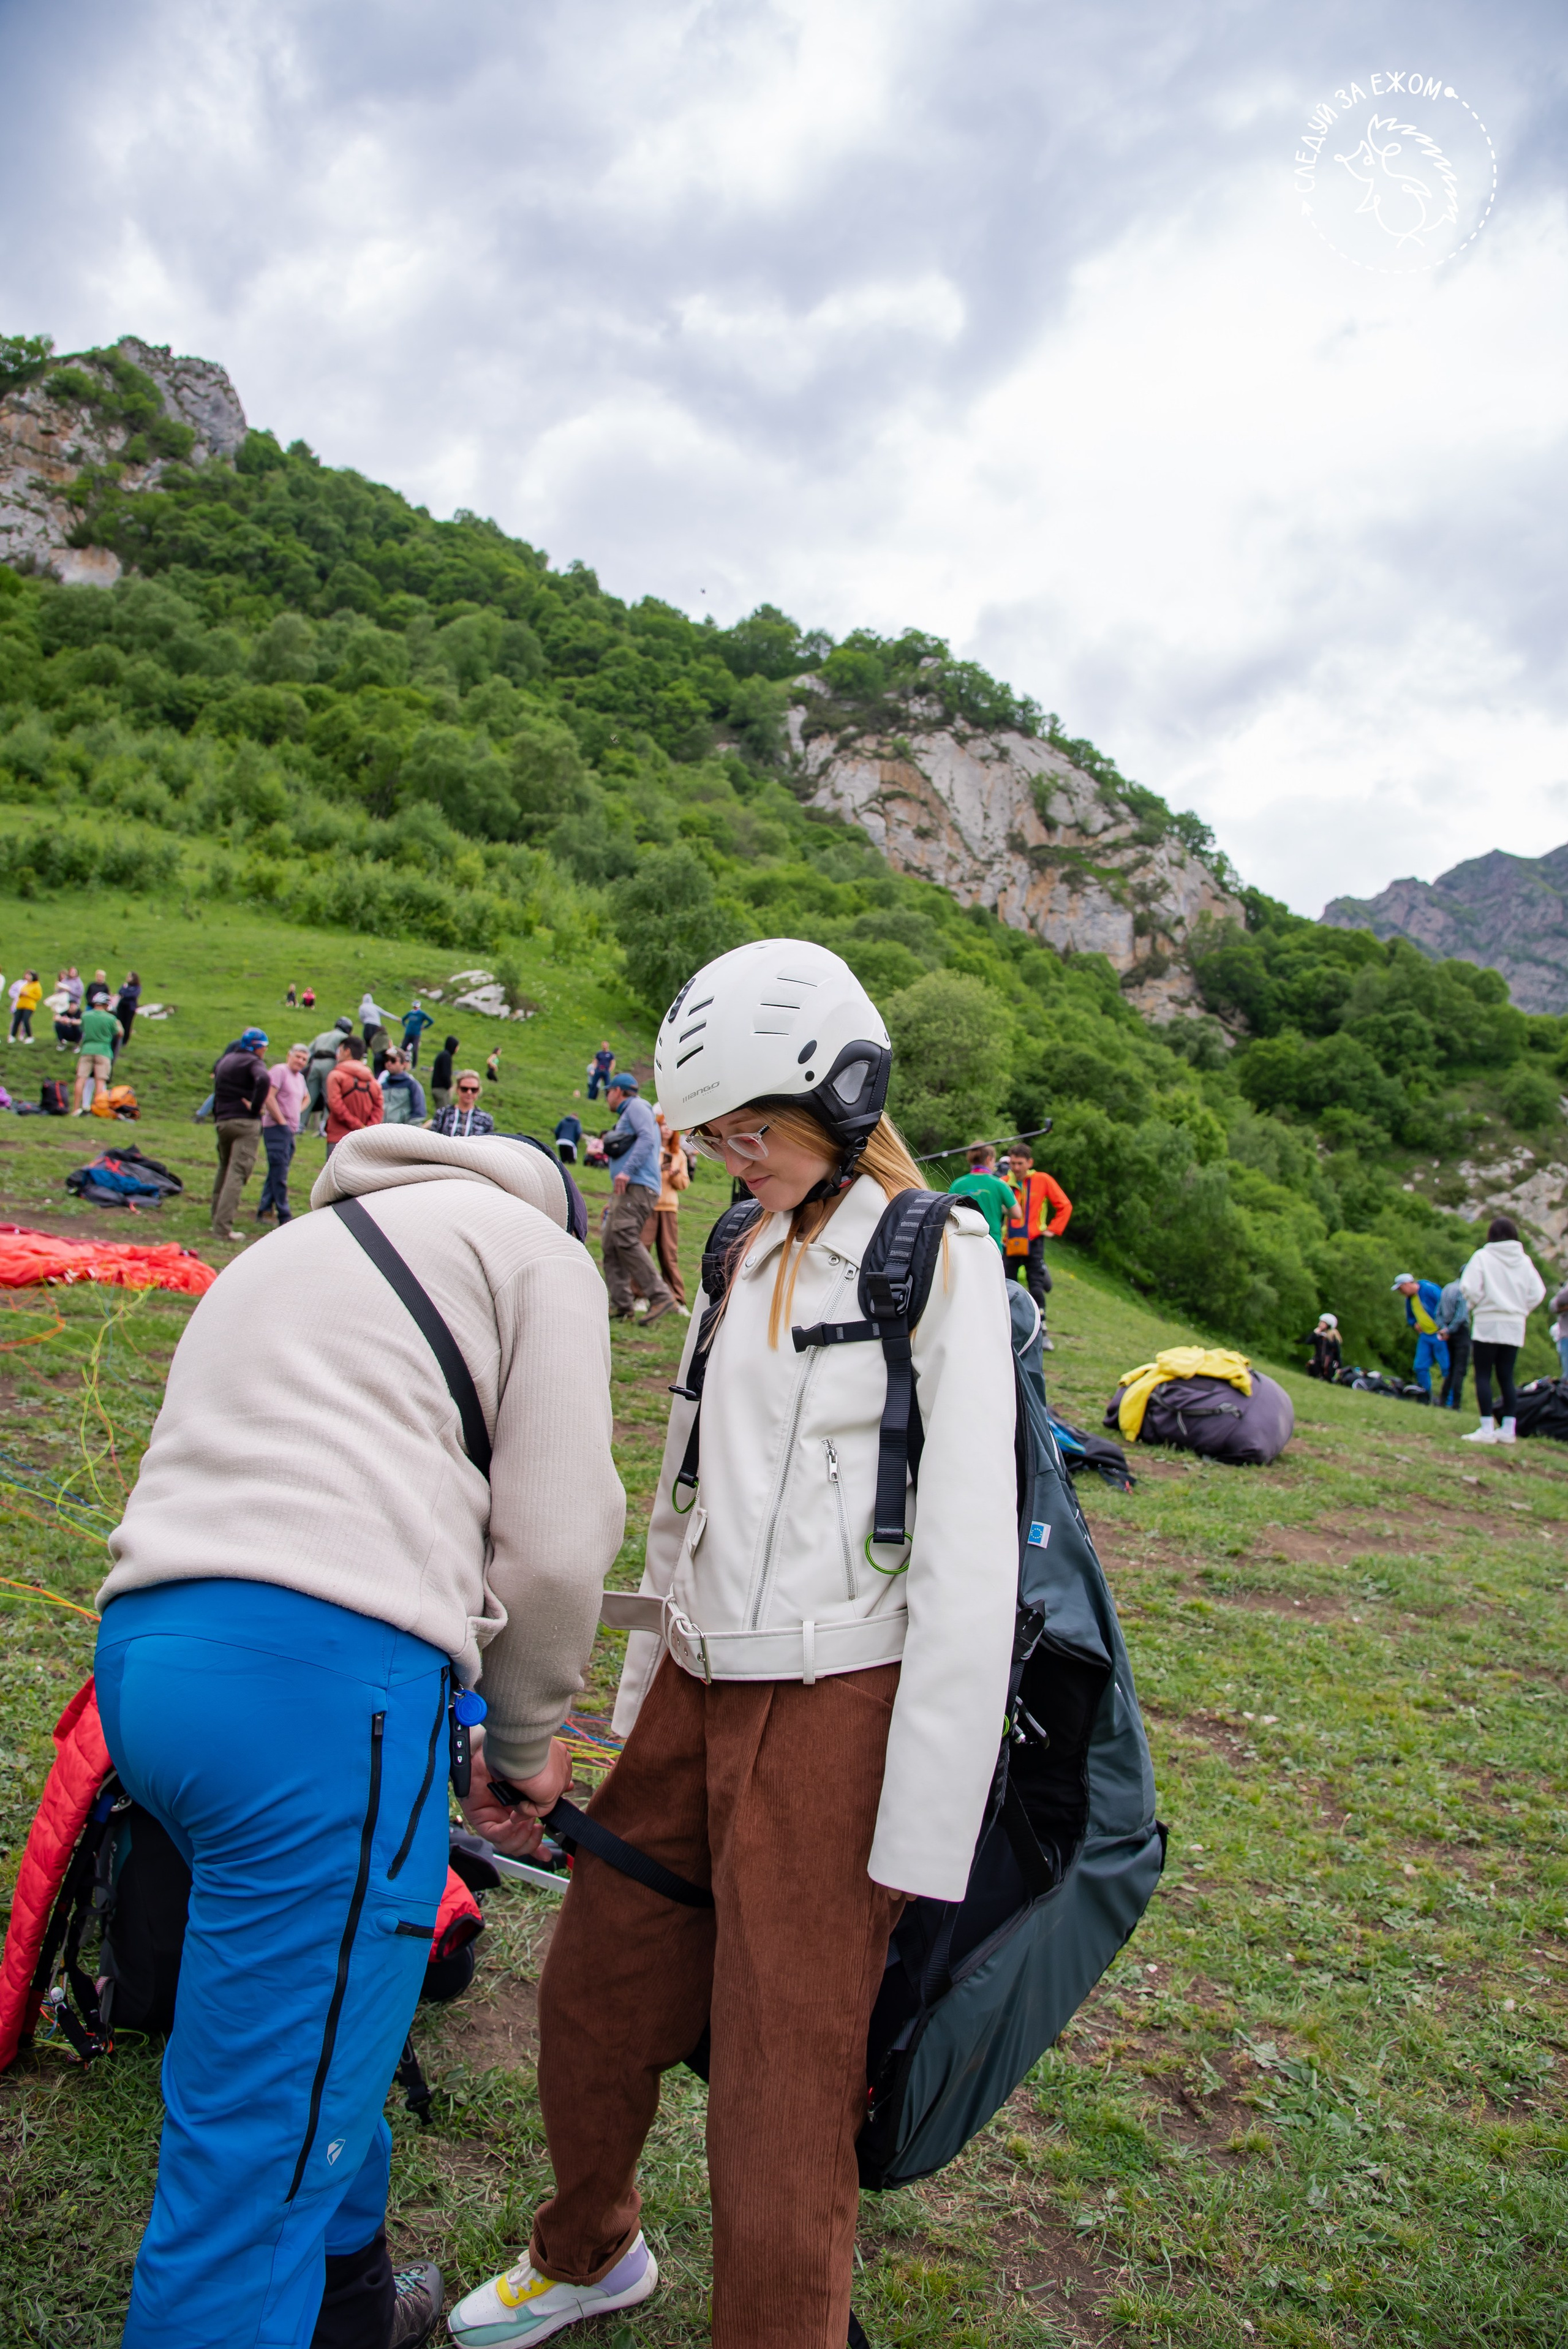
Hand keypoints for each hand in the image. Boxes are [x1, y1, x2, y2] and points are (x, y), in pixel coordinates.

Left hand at [458, 1735, 573, 1858]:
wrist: (504, 1747)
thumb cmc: (522, 1760)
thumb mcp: (546, 1779)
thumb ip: (553, 1793)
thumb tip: (568, 1791)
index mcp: (522, 1808)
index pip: (529, 1836)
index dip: (538, 1847)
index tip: (548, 1853)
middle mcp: (507, 1816)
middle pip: (519, 1846)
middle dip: (532, 1843)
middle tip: (538, 1827)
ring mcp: (494, 1818)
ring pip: (508, 1846)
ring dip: (523, 1837)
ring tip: (529, 1822)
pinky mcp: (480, 1819)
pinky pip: (495, 1836)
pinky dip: (508, 1832)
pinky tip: (515, 1821)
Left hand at [612, 1172, 628, 1193]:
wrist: (626, 1171)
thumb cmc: (620, 1175)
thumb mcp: (617, 1178)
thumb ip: (616, 1182)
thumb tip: (614, 1188)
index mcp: (616, 1178)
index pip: (615, 1185)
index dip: (615, 1189)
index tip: (615, 1193)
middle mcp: (619, 1179)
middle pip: (619, 1186)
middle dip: (618, 1190)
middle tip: (618, 1194)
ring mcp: (623, 1179)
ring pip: (622, 1185)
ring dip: (622, 1190)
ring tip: (623, 1193)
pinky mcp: (626, 1179)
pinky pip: (625, 1184)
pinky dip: (625, 1187)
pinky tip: (624, 1190)